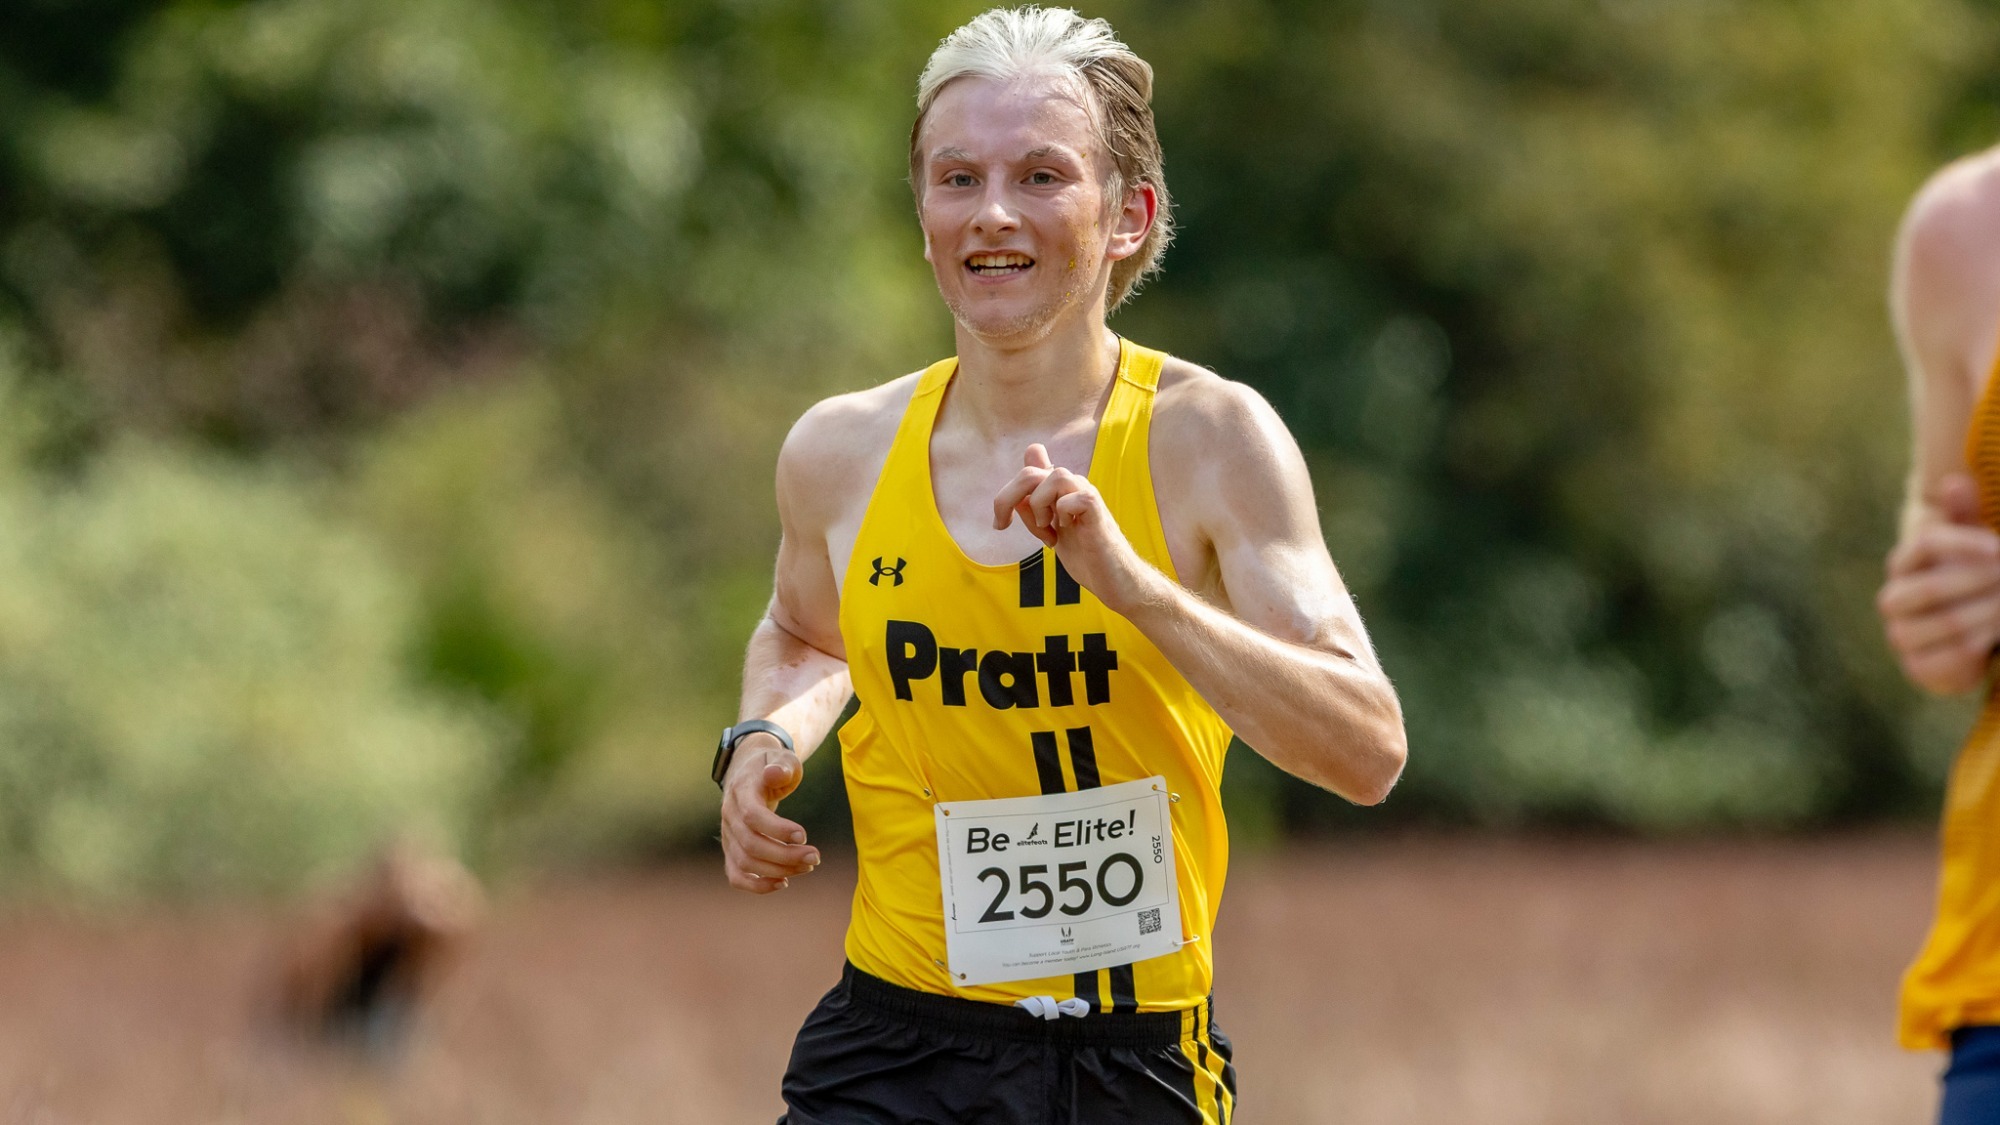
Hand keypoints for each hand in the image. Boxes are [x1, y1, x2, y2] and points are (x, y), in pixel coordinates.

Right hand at [719, 736, 819, 892]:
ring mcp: (728, 835)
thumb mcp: (781, 758)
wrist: (750, 772)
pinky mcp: (732, 849)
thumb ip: (782, 766)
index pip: (752, 815)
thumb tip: (774, 774)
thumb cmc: (772, 766)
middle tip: (815, 857)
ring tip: (808, 866)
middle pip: (750, 844)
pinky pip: (736, 875)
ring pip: (745, 862)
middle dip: (785, 856)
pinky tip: (784, 882)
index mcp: (740, 791)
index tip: (803, 835)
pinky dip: (757, 885)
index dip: (776, 829)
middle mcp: (729, 815)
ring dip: (778, 870)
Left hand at [991, 444, 1155, 611]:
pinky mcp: (1098, 514)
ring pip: (1057, 475)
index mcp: (1061, 489)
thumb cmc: (1085, 556)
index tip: (1004, 519)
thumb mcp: (1049, 531)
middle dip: (1008, 498)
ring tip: (1046, 529)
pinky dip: (1063, 514)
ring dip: (1040, 504)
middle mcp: (1074, 486)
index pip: (1033, 459)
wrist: (1115, 580)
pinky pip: (1078, 498)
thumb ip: (1034, 509)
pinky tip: (1065, 532)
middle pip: (1032, 471)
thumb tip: (1018, 495)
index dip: (1011, 486)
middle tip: (1004, 525)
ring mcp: (1088, 497)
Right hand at [1879, 471, 1999, 693]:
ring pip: (1947, 622)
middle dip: (1982, 583)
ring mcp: (1902, 636)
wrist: (1963, 639)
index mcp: (1903, 564)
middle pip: (1932, 588)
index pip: (1924, 544)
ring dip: (1990, 613)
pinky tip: (1999, 631)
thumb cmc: (1970, 581)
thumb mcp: (1971, 547)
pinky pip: (1955, 655)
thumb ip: (1964, 517)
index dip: (1963, 544)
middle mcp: (1893, 599)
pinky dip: (1986, 642)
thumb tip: (1954, 482)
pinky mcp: (1917, 668)